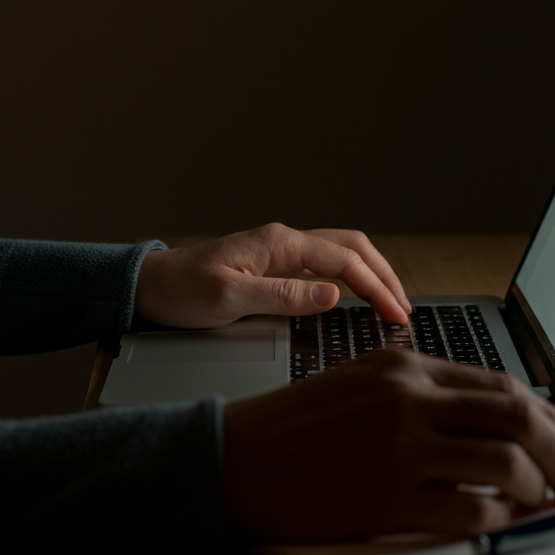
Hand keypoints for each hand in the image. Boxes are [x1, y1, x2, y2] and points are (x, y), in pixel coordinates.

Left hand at [134, 223, 410, 327]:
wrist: (150, 286)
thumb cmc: (182, 291)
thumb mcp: (229, 298)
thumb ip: (283, 296)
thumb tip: (333, 295)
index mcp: (278, 244)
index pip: (343, 260)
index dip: (376, 286)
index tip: (396, 313)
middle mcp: (284, 241)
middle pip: (351, 247)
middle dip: (384, 274)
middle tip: (404, 307)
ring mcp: (280, 251)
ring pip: (341, 252)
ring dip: (371, 272)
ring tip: (391, 300)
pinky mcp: (274, 264)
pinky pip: (324, 263)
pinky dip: (351, 276)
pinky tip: (357, 294)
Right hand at [223, 349, 554, 539]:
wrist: (238, 458)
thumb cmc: (297, 424)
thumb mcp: (361, 380)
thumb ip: (423, 389)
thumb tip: (490, 416)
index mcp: (403, 365)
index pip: (500, 386)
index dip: (548, 417)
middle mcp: (408, 400)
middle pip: (517, 419)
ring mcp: (400, 449)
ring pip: (505, 466)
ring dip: (540, 490)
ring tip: (545, 504)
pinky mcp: (388, 499)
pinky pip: (470, 514)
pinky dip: (500, 523)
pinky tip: (501, 524)